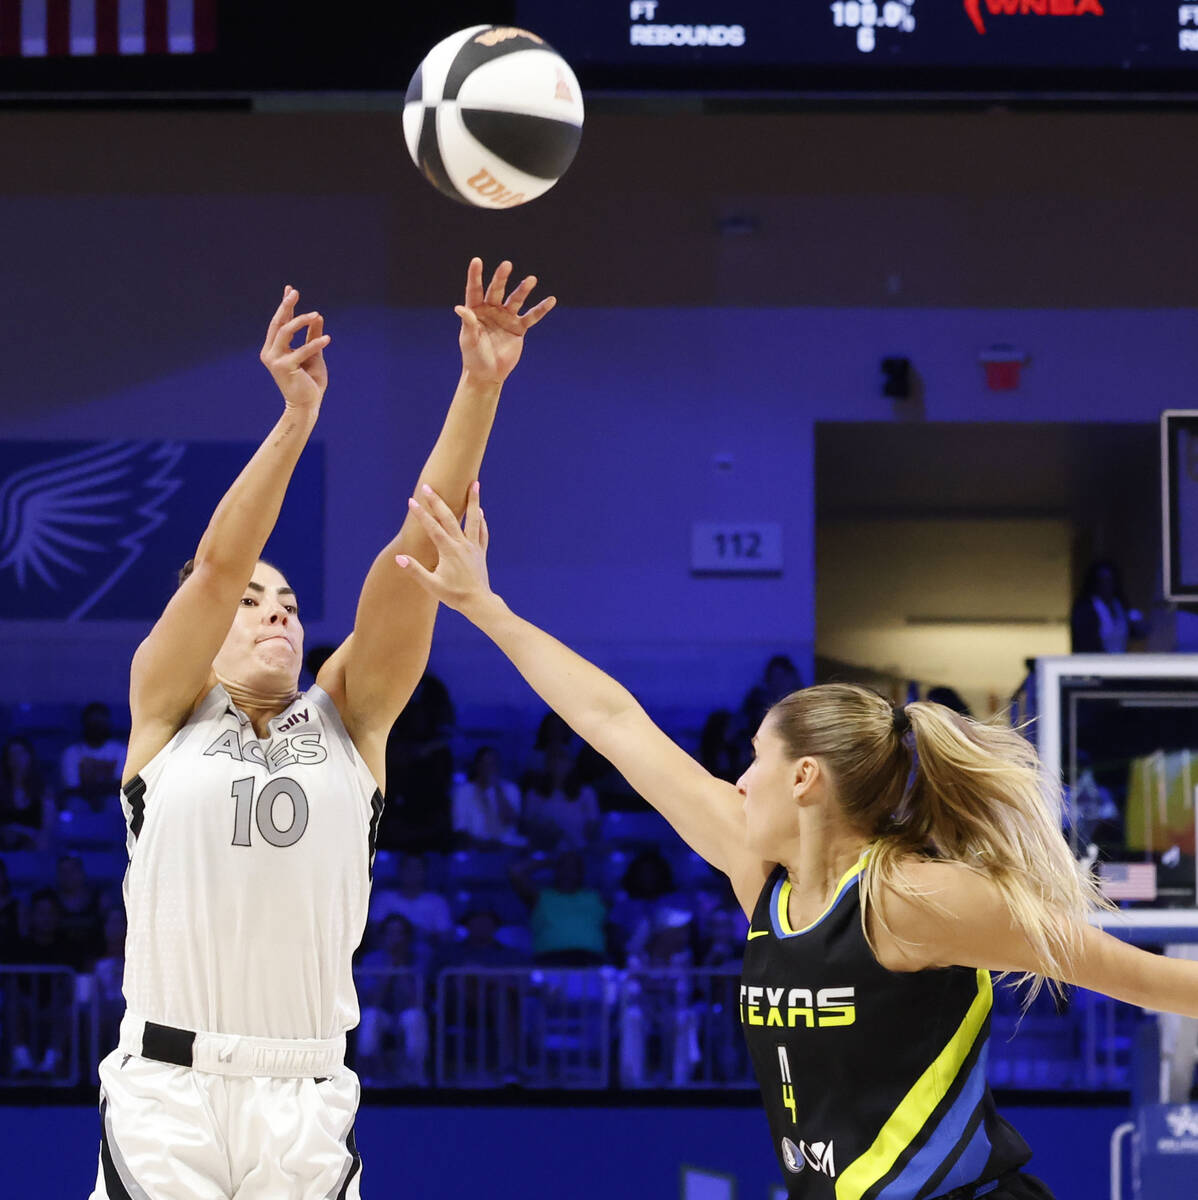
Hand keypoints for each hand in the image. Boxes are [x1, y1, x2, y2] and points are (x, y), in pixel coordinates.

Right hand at [260, 285, 330, 412]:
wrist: (307, 404)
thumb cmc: (309, 381)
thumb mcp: (313, 355)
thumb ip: (312, 336)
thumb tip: (317, 316)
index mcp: (274, 348)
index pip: (279, 323)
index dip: (285, 306)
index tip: (290, 289)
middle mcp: (270, 352)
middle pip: (278, 323)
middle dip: (286, 306)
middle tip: (295, 292)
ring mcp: (275, 360)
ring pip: (285, 332)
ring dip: (300, 321)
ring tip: (315, 315)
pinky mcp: (285, 368)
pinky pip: (301, 350)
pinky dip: (315, 343)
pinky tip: (327, 339)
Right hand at [396, 481, 492, 614]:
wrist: (479, 603)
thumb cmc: (454, 595)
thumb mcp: (431, 585)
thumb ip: (415, 570)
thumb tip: (399, 558)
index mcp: (448, 551)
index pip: (432, 527)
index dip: (421, 514)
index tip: (411, 500)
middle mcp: (462, 545)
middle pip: (449, 518)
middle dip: (438, 501)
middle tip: (429, 486)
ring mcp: (473, 547)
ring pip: (473, 519)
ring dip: (474, 501)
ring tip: (475, 483)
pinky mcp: (481, 553)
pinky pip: (481, 533)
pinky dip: (480, 522)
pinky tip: (480, 514)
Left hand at [456, 258, 554, 385]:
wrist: (488, 374)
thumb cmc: (473, 356)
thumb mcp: (469, 340)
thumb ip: (468, 323)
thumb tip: (460, 308)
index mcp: (475, 310)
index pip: (475, 290)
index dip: (475, 276)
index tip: (477, 261)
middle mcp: (491, 309)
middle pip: (497, 290)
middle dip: (501, 278)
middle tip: (507, 265)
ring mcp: (506, 317)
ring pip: (516, 300)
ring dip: (523, 289)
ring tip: (531, 279)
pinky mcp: (519, 328)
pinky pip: (531, 317)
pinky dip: (541, 309)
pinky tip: (551, 300)